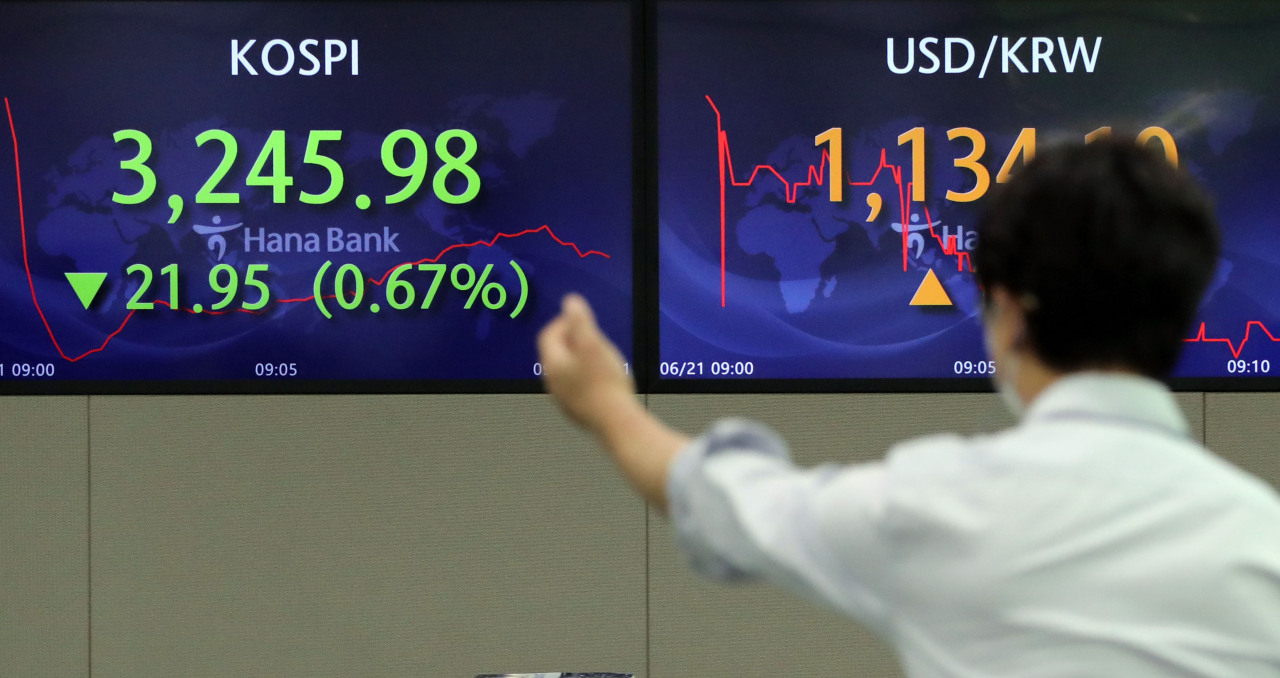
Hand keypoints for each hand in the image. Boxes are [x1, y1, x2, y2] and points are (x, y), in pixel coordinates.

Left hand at [537, 293, 636, 434]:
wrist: (616, 421)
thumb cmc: (604, 383)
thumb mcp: (593, 343)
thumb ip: (580, 320)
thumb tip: (570, 302)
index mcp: (553, 363)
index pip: (548, 335)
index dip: (563, 322)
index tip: (580, 319)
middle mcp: (553, 382)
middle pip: (556, 353)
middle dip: (572, 340)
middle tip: (593, 335)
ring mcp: (563, 399)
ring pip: (566, 371)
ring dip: (580, 359)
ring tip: (600, 356)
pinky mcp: (575, 410)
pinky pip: (576, 387)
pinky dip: (585, 377)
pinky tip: (603, 379)